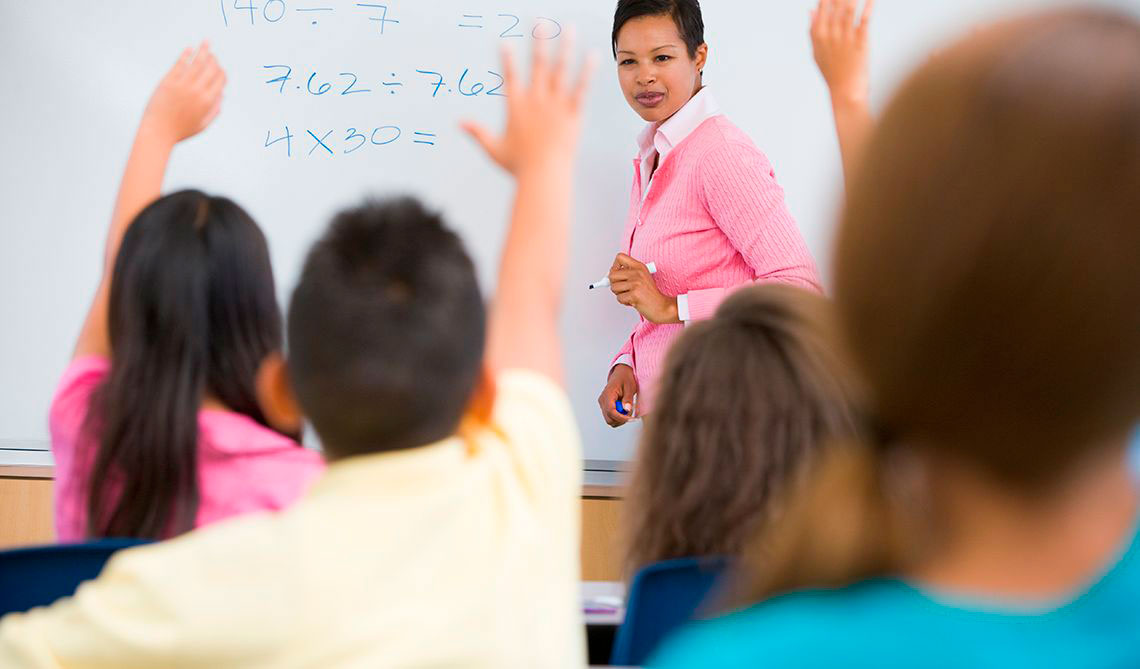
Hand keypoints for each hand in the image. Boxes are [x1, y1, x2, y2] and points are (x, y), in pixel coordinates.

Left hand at [141, 42, 225, 144]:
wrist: (158, 132)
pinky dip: (185, 55)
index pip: (220, 80)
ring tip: (206, 42)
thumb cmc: (180, 131)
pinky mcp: (168, 82)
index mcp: (208, 101)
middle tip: (213, 53)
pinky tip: (189, 49)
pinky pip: (179, 64)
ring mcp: (182, 85)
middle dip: (214, 59)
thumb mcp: (203, 124)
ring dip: (203, 50)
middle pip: (210, 68)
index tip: (220, 67)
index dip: (222, 72)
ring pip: (196, 63)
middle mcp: (197, 91)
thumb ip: (215, 110)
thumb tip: (222, 95)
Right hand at [461, 36, 595, 174]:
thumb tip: (459, 123)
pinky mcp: (573, 114)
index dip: (506, 59)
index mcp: (516, 107)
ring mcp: (555, 105)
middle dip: (538, 40)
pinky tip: (592, 55)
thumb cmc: (519, 166)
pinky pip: (581, 88)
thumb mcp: (494, 149)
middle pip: (537, 64)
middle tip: (539, 21)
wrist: (544, 175)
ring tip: (569, 28)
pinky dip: (587, 71)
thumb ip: (477, 133)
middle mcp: (536, 100)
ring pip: (560, 70)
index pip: (510, 76)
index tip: (504, 42)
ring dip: (565, 47)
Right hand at [598, 364, 637, 426]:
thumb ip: (627, 399)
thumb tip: (626, 410)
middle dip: (621, 419)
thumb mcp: (630, 387)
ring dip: (620, 419)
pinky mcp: (605, 406)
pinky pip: (611, 417)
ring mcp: (603, 404)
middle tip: (630, 413)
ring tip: (627, 409)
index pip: (611, 411)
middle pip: (609, 419)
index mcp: (608, 394)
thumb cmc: (625, 378)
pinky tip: (624, 409)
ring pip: (610, 420)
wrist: (621, 373)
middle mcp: (602, 400)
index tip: (631, 419)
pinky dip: (619, 417)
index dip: (621, 418)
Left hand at [608, 253, 678, 323]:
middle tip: (624, 289)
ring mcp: (636, 283)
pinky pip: (619, 298)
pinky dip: (624, 302)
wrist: (662, 307)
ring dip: (620, 294)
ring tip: (630, 295)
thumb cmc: (650, 294)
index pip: (619, 257)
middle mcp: (637, 273)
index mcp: (639, 266)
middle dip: (614, 284)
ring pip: (614, 287)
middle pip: (612, 274)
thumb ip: (627, 274)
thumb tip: (608, 277)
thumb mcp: (642, 278)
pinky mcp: (634, 294)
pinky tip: (633, 301)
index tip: (618, 275)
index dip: (614, 266)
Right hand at [810, 0, 873, 105]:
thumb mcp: (817, 52)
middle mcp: (831, 35)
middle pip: (835, 6)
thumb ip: (813, 30)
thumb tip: (811, 10)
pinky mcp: (860, 42)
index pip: (822, 8)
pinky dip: (868, 7)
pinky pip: (864, 20)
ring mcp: (845, 38)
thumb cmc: (832, 72)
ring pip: (848, 10)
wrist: (845, 92)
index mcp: (818, 36)